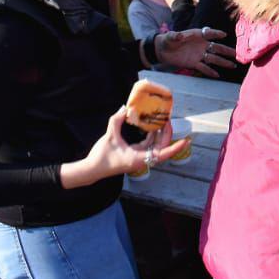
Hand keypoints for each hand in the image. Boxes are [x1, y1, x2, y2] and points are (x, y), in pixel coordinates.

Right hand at [61, 105, 187, 187]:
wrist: (91, 169)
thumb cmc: (101, 157)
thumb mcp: (109, 136)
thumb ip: (116, 120)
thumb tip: (124, 108)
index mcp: (139, 158)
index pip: (163, 153)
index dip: (175, 147)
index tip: (186, 141)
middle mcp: (142, 159)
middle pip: (161, 147)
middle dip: (166, 133)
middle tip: (167, 120)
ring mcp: (139, 158)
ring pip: (155, 146)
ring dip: (159, 134)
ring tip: (161, 120)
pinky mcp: (134, 156)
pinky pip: (147, 145)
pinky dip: (150, 136)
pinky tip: (150, 126)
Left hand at [155, 27, 236, 77]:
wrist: (163, 51)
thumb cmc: (168, 40)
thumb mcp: (170, 37)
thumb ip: (175, 36)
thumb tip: (179, 35)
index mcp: (197, 35)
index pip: (208, 33)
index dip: (215, 34)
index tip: (223, 35)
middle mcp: (201, 45)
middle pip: (216, 47)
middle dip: (226, 50)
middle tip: (236, 53)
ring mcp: (199, 55)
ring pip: (213, 58)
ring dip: (223, 62)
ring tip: (233, 65)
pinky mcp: (194, 63)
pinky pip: (204, 68)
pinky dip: (210, 71)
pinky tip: (217, 75)